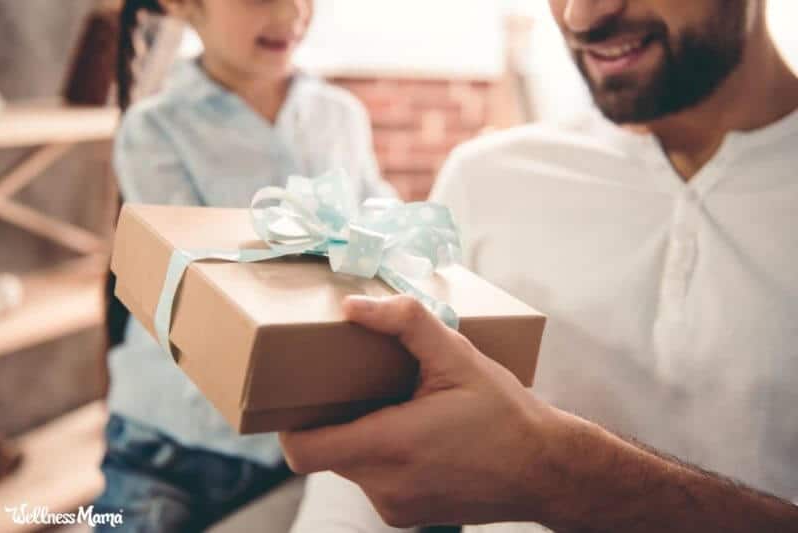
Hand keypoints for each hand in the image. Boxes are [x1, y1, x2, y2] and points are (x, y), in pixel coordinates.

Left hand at [279, 295, 574, 527]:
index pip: (302, 450)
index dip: (289, 423)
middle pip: (325, 453)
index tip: (300, 396)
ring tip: (394, 406)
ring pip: (350, 467)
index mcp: (389, 446)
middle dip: (332, 419)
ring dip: (360, 436)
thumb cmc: (503, 412)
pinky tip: (414, 434)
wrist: (545, 470)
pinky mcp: (407, 515)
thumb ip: (406, 324)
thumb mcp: (458, 356)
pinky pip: (374, 482)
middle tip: (354, 385)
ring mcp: (395, 507)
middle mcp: (384, 485)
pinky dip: (381, 457)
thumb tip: (352, 306)